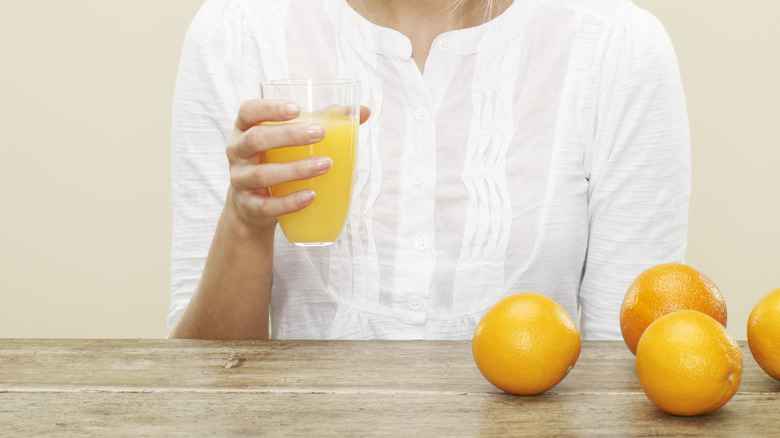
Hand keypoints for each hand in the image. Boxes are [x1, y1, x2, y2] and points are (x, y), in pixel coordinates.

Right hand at [226, 99, 369, 229]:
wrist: (255, 202)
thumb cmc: (278, 159)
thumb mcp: (293, 139)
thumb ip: (325, 122)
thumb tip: (364, 111)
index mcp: (246, 129)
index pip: (249, 112)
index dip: (269, 108)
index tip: (297, 108)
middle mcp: (237, 152)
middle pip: (256, 140)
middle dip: (289, 136)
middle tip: (320, 133)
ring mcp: (240, 180)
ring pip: (263, 174)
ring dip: (296, 170)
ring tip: (325, 165)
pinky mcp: (249, 206)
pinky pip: (266, 205)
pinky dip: (289, 202)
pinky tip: (310, 196)